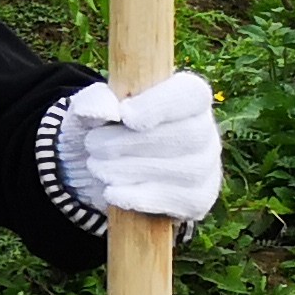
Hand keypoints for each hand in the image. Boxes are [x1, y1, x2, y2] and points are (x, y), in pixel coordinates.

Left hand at [57, 70, 222, 222]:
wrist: (97, 173)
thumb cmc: (101, 131)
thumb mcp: (88, 111)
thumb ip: (94, 102)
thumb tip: (106, 110)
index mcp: (185, 98)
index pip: (192, 94)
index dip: (160, 104)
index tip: (125, 115)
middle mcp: (204, 131)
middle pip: (188, 134)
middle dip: (132, 142)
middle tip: (94, 146)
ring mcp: (206, 167)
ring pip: (185, 170)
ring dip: (131, 170)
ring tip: (98, 167)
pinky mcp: (199, 198)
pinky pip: (181, 200)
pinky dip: (140, 197)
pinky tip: (112, 192)